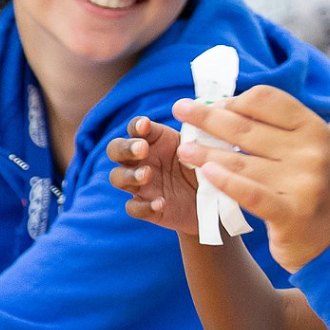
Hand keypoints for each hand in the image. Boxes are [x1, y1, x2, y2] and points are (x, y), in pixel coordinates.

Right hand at [108, 116, 203, 234]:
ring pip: (117, 177)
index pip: (135, 128)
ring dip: (129, 175)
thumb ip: (196, 138)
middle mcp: (141, 160)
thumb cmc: (205, 166)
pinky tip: (161, 202)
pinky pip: (133, 207)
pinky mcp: (146, 208)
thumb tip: (201, 121)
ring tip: (147, 175)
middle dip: (125, 148)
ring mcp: (141, 185)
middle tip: (142, 149)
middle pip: (115, 150)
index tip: (146, 125)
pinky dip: (144, 206)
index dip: (137, 125)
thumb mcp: (203, 149)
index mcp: (154, 140)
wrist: (213, 201)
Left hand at [174, 86, 329, 271]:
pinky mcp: (291, 214)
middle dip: (208, 118)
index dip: (233, 100)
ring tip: (184, 150)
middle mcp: (312, 152)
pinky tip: (204, 174)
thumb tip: (221, 107)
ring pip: (241, 162)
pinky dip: (225, 182)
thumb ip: (274, 130)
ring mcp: (303, 183)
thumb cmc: (311, 188)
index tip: (213, 105)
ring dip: (205, 153)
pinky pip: (249, 194)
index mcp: (314, 128)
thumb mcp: (306, 151)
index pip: (266, 101)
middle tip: (180, 110)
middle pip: (247, 128)